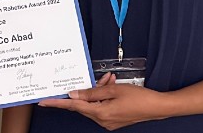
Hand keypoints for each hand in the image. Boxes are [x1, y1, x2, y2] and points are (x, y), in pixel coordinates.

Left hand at [38, 75, 166, 130]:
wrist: (158, 107)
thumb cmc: (140, 98)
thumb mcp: (114, 90)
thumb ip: (92, 91)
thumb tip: (75, 94)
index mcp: (100, 113)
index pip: (74, 106)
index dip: (58, 102)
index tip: (45, 101)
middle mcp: (102, 120)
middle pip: (84, 104)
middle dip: (87, 90)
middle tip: (92, 80)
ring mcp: (108, 122)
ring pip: (94, 104)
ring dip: (98, 91)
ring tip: (109, 80)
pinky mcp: (114, 120)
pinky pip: (102, 106)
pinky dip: (104, 96)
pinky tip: (111, 86)